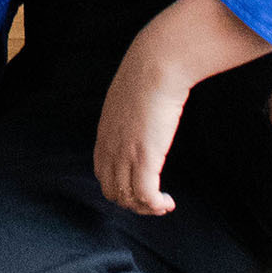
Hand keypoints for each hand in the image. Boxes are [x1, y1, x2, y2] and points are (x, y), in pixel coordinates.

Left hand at [94, 37, 189, 215]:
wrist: (156, 64)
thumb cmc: (149, 72)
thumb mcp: (130, 94)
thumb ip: (130, 110)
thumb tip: (145, 109)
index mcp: (105, 132)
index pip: (103, 173)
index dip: (121, 185)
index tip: (142, 186)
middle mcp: (110, 146)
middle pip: (112, 191)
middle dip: (133, 202)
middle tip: (154, 200)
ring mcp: (125, 153)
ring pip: (127, 198)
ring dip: (146, 208)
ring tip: (163, 204)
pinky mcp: (144, 158)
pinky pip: (145, 196)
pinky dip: (155, 206)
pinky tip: (168, 202)